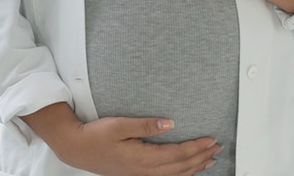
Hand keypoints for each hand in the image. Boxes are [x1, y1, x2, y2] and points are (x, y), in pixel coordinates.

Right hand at [52, 116, 221, 175]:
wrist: (76, 148)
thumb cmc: (95, 136)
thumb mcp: (119, 125)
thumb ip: (146, 125)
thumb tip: (170, 123)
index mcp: (143, 159)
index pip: (178, 154)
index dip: (197, 147)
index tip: (211, 139)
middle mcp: (145, 171)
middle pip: (182, 167)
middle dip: (201, 157)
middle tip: (217, 147)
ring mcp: (141, 175)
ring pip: (176, 175)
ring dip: (195, 167)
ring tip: (209, 159)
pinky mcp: (137, 175)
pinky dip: (182, 173)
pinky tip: (187, 169)